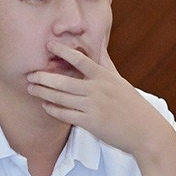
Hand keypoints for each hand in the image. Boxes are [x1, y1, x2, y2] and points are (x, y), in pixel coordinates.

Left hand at [26, 42, 169, 156]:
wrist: (145, 131)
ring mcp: (93, 107)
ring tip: (31, 88)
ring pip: (61, 98)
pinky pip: (66, 115)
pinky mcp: (91, 123)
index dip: (63, 50)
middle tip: (30, 73)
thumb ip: (106, 63)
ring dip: (44, 92)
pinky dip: (53, 110)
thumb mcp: (121, 80)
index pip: (80, 59)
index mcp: (105, 77)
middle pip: (64, 81)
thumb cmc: (133, 105)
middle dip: (43, 77)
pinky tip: (45, 106)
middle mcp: (97, 90)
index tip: (49, 44)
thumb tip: (100, 45)